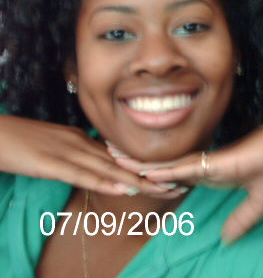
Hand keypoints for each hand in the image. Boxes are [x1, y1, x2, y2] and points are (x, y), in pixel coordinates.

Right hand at [0, 114, 177, 196]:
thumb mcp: (50, 148)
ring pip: (110, 168)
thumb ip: (72, 156)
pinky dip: (106, 181)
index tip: (166, 174)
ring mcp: (67, 152)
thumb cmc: (18, 141)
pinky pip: (83, 174)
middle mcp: (80, 143)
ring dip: (139, 180)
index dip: (143, 167)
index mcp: (80, 140)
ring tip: (164, 188)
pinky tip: (124, 188)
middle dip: (151, 174)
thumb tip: (91, 166)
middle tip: (179, 182)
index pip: (118, 156)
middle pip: (121, 162)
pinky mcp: (52, 163)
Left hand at [115, 109, 262, 241]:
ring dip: (142, 164)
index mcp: (217, 174)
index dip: (158, 177)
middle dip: (139, 164)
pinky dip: (165, 170)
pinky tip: (145, 172)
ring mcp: (213, 162)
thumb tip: (225, 240)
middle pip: (166, 166)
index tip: (137, 177)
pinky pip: (186, 167)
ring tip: (114, 159)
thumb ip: (242, 219)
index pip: (180, 176)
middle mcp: (209, 166)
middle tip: (112, 157)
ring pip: (169, 165)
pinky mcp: (220, 162)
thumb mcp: (260, 202)